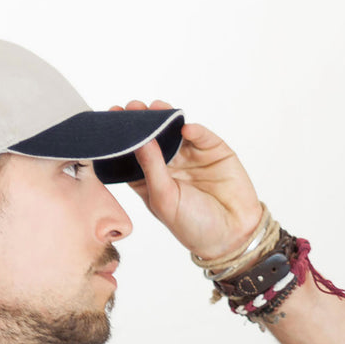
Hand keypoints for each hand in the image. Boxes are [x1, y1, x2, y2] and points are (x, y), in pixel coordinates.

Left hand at [111, 99, 262, 259]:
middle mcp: (169, 165)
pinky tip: (184, 128)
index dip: (122, 139)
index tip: (111, 121)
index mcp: (149, 180)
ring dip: (164, 119)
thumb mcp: (164, 199)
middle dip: (141, 122)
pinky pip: (202, 136)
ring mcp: (191, 156)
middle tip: (131, 107)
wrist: (232, 236)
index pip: (131, 154)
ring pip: (174, 131)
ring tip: (154, 108)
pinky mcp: (214, 152)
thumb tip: (139, 140)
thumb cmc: (192, 226)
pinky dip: (193, 130)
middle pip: (151, 137)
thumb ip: (152, 168)